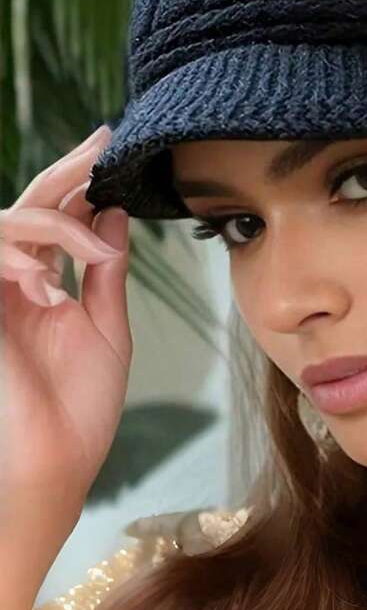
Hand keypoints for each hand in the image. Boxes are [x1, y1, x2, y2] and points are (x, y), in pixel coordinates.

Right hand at [0, 125, 130, 527]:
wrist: (56, 466)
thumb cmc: (81, 407)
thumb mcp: (106, 328)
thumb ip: (104, 271)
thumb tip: (114, 213)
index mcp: (46, 285)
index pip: (57, 218)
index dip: (79, 181)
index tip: (110, 149)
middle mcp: (17, 284)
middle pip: (31, 207)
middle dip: (66, 171)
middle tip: (101, 142)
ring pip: (10, 225)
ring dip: (55, 222)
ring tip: (94, 239)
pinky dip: (21, 260)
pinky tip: (51, 280)